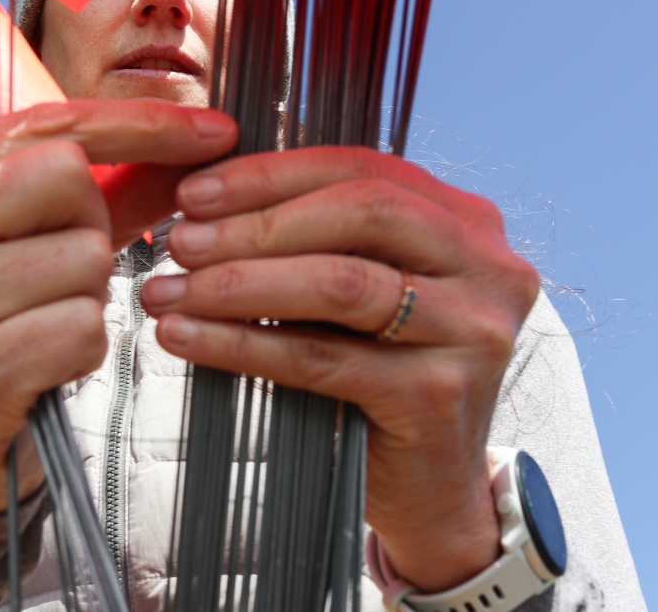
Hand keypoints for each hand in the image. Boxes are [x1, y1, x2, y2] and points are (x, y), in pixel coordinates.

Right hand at [0, 100, 236, 513]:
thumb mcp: (39, 244)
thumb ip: (114, 190)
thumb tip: (200, 143)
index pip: (43, 122)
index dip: (139, 123)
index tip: (217, 131)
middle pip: (66, 176)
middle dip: (95, 224)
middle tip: (63, 275)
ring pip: (84, 256)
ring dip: (90, 296)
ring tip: (43, 325)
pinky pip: (82, 327)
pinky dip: (86, 348)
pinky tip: (47, 364)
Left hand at [139, 147, 538, 591]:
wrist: (429, 489)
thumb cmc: (379, 374)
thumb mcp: (362, 286)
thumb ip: (318, 235)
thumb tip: (206, 195)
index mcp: (466, 222)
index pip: (363, 167)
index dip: (270, 174)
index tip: (193, 192)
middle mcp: (488, 266)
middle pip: (361, 212)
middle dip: (255, 222)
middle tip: (179, 242)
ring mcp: (471, 330)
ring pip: (339, 283)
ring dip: (239, 282)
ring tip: (169, 291)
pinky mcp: (438, 394)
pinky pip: (321, 357)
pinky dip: (243, 344)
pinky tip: (188, 338)